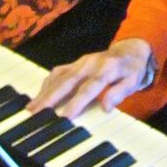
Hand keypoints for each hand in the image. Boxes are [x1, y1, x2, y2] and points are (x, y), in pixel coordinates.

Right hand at [27, 39, 151, 118]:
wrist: (131, 49)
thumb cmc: (132, 69)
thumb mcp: (134, 81)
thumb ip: (120, 92)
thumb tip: (106, 107)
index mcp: (107, 69)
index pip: (89, 87)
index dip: (77, 102)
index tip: (65, 117)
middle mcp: (90, 63)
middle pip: (68, 81)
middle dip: (51, 97)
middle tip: (37, 112)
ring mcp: (81, 62)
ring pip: (59, 76)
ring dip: (45, 92)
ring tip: (32, 108)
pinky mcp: (75, 63)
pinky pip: (58, 72)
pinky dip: (47, 84)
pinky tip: (40, 96)